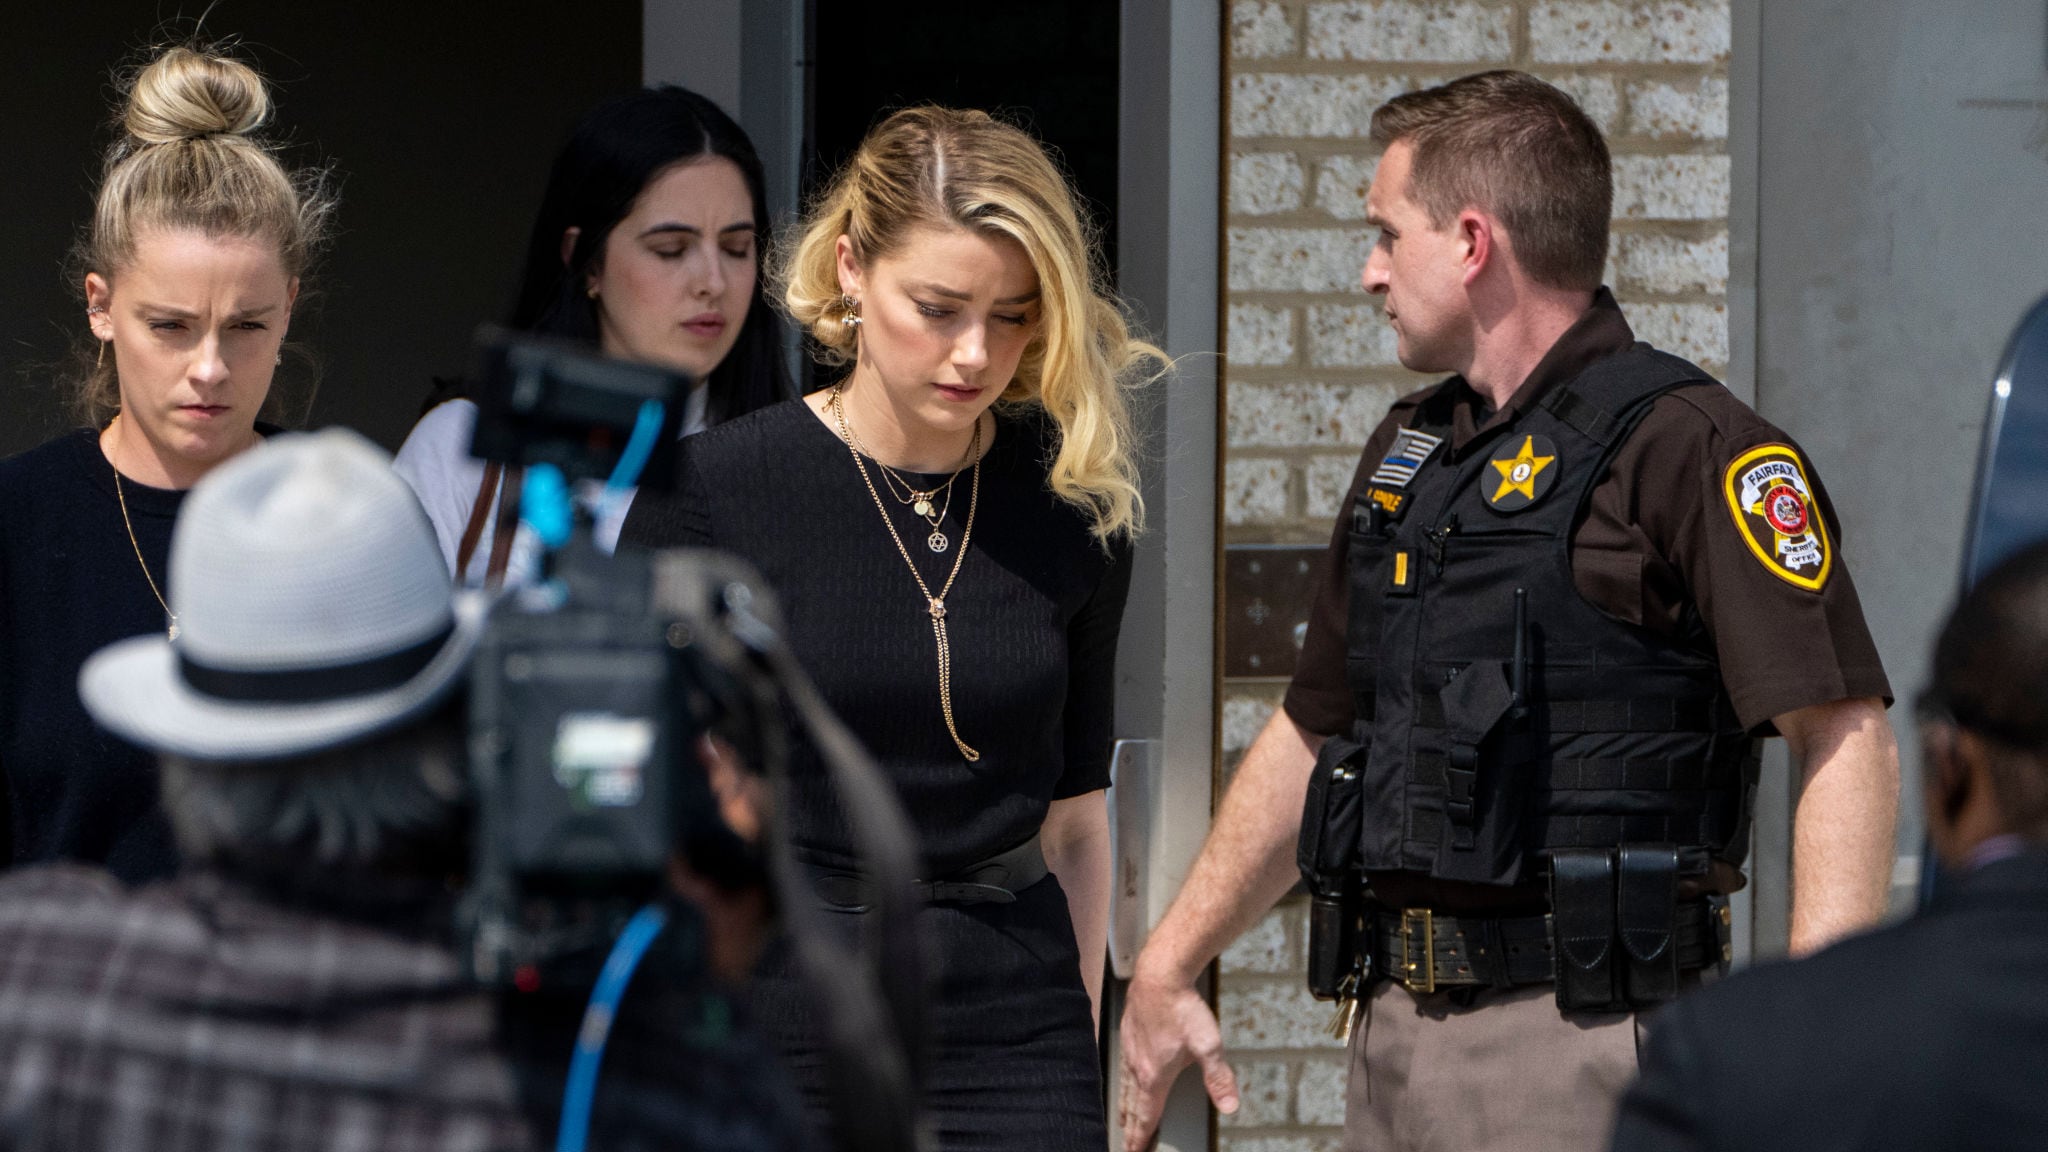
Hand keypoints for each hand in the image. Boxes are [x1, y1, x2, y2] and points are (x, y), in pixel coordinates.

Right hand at [1117, 966, 1237, 1150]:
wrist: (1160, 974)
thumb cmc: (1181, 1008)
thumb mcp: (1208, 1045)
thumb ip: (1219, 1078)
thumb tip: (1230, 1105)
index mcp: (1154, 1076)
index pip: (1146, 1115)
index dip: (1140, 1137)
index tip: (1134, 1150)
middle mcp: (1137, 1065)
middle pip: (1131, 1104)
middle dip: (1129, 1126)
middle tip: (1126, 1141)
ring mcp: (1130, 1049)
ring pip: (1124, 1085)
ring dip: (1124, 1104)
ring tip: (1122, 1116)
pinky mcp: (1129, 1033)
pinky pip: (1122, 1064)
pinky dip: (1122, 1079)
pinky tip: (1126, 1075)